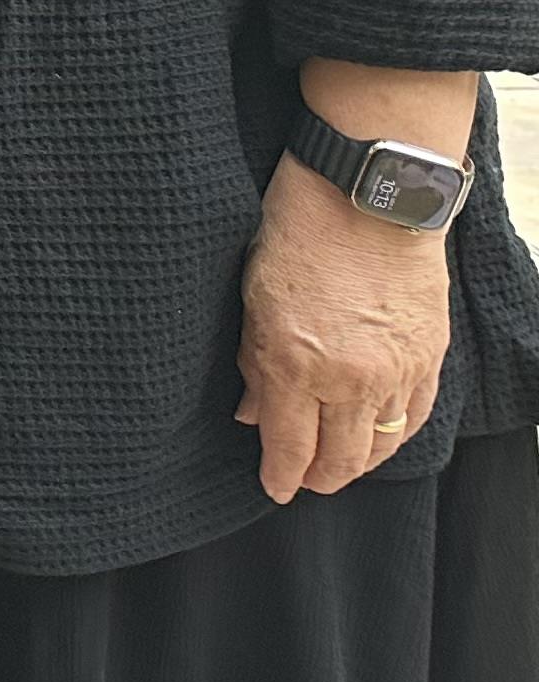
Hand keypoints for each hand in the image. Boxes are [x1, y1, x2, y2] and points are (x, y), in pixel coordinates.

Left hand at [236, 150, 452, 499]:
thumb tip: (252, 413)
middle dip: (319, 477)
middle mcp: (351, 378)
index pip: (289, 445)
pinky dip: (397, 433)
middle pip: (340, 458)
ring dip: (360, 462)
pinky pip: (416, 414)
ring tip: (339, 467)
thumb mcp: (251, 296)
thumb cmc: (297, 231)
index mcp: (296, 363)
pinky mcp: (431, 355)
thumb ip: (253, 363)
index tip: (273, 487)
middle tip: (303, 482)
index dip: (280, 475)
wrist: (369, 194)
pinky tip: (381, 437)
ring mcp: (398, 369)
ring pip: (383, 444)